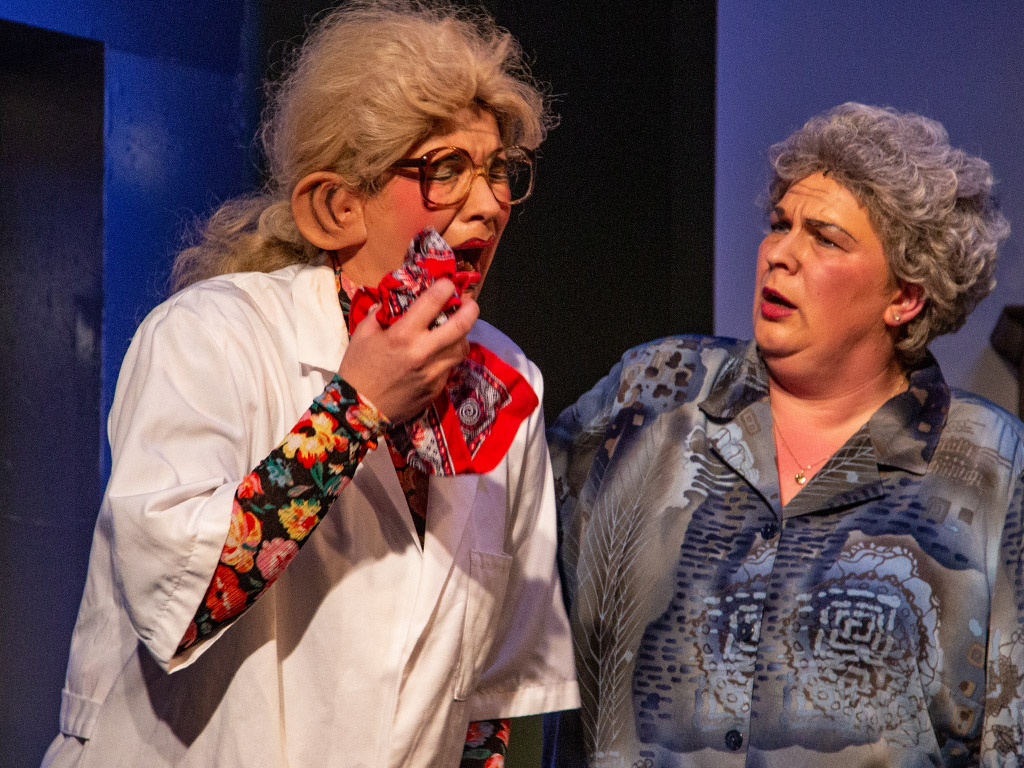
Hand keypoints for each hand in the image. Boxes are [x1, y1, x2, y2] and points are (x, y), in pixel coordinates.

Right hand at [337, 279, 478, 422]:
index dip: (445, 287)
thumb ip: (380, 314)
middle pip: (461, 326)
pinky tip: (439, 355)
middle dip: (471, 309)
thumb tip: (393, 300)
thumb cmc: (357, 369)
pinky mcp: (436, 389)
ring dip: (462, 336)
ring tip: (455, 331)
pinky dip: (448, 358)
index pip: (434, 301)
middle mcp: (423, 352)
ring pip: (462, 349)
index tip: (447, 284)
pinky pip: (450, 368)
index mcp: (403, 334)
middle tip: (470, 303)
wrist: (358, 410)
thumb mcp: (362, 334)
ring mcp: (433, 373)